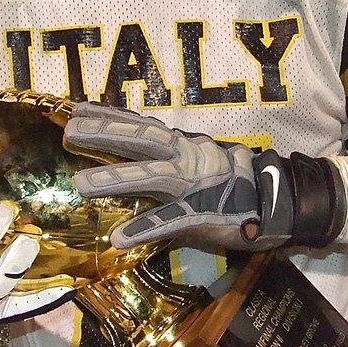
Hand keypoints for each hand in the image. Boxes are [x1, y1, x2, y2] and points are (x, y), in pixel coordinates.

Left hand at [64, 102, 344, 250]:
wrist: (279, 203)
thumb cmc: (235, 187)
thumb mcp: (200, 165)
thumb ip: (169, 162)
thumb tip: (134, 161)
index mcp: (185, 147)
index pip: (143, 126)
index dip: (110, 116)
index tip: (77, 108)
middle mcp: (188, 158)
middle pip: (142, 140)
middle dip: (105, 135)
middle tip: (69, 132)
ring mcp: (196, 185)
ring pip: (153, 176)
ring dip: (116, 179)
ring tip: (79, 186)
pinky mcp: (205, 214)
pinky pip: (171, 221)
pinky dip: (145, 228)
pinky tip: (119, 238)